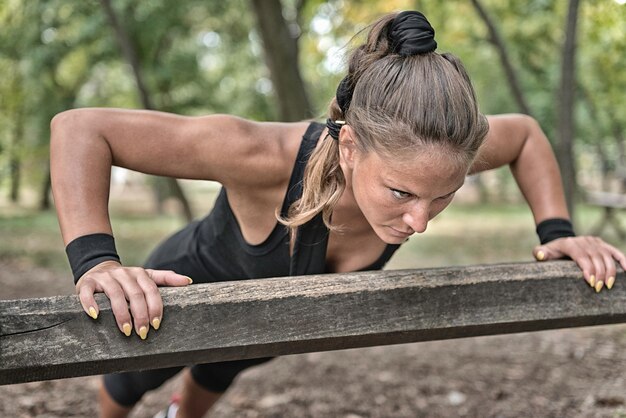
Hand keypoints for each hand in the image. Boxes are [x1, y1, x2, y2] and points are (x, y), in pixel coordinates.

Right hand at [75, 260, 192, 338]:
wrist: (97, 268)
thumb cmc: (127, 280)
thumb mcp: (146, 277)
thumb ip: (166, 278)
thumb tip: (189, 281)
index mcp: (140, 274)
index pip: (151, 290)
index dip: (155, 307)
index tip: (156, 324)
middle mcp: (123, 274)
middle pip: (135, 294)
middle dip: (141, 315)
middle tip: (143, 333)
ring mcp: (105, 278)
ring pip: (115, 294)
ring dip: (121, 313)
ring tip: (126, 331)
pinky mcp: (87, 283)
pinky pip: (88, 293)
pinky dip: (91, 304)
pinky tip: (96, 316)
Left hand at [533, 236, 625, 291]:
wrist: (560, 240)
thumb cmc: (552, 251)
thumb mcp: (543, 251)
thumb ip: (539, 252)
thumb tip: (539, 254)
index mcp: (569, 243)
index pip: (581, 255)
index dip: (587, 268)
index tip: (590, 281)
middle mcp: (584, 241)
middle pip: (595, 257)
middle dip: (598, 274)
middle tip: (598, 288)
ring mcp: (594, 242)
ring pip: (606, 256)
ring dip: (610, 271)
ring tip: (609, 285)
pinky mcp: (602, 244)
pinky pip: (615, 251)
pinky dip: (622, 259)